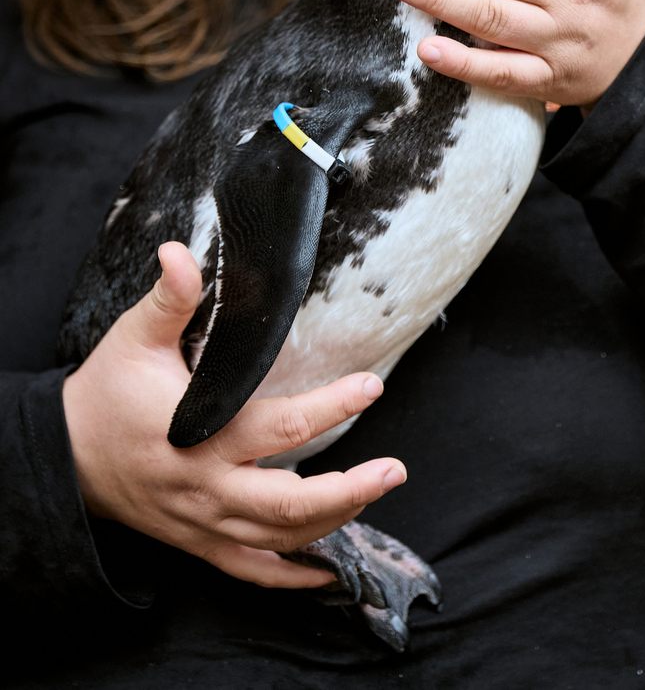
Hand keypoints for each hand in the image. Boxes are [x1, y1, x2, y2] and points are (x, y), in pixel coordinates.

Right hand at [62, 242, 405, 587]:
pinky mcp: (199, 542)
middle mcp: (208, 488)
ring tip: (378, 490)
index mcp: (199, 434)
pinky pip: (253, 571)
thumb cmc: (106, 393)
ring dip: (336, 521)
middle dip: (351, 488)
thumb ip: (169, 298)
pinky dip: (294, 575)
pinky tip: (330, 570)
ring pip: (281, 538)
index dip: (332, 406)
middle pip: (291, 504)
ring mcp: (205, 523)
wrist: (64, 457)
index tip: (371, 385)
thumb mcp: (134, 338)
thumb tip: (179, 252)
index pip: (281, 427)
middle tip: (395, 468)